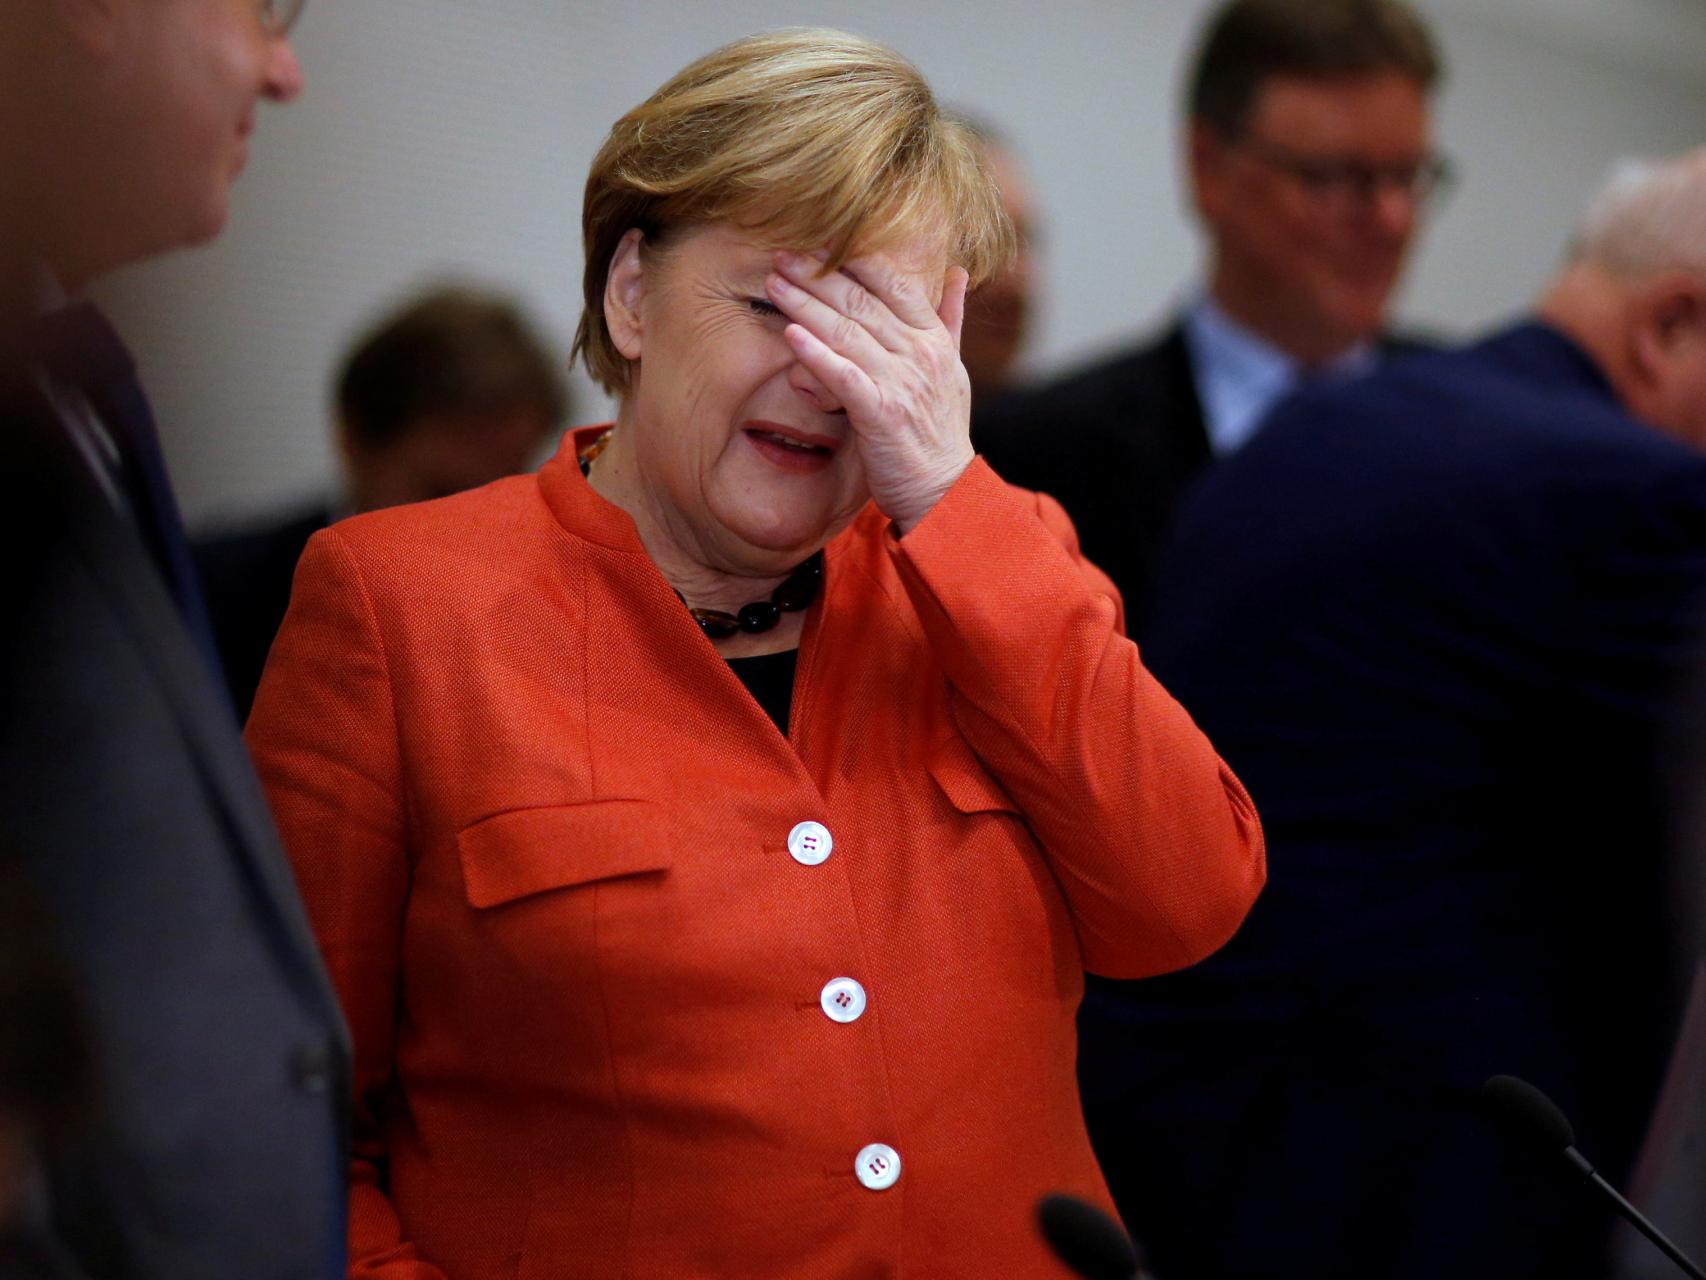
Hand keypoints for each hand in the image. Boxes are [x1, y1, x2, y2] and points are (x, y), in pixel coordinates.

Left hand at [767, 249, 972, 533]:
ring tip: (774, 284)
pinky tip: (791, 335)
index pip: (894, 283)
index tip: (820, 243)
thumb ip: (950, 319)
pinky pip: (843, 375)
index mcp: (934, 339)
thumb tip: (957, 271)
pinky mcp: (880, 414)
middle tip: (782, 255)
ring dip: (806, 304)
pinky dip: (816, 354)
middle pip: (861, 302)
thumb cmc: (941, 433)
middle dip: (817, 276)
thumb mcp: (955, 370)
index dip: (855, 259)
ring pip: (847, 332)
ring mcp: (901, 382)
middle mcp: (919, 354)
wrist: (946, 491)